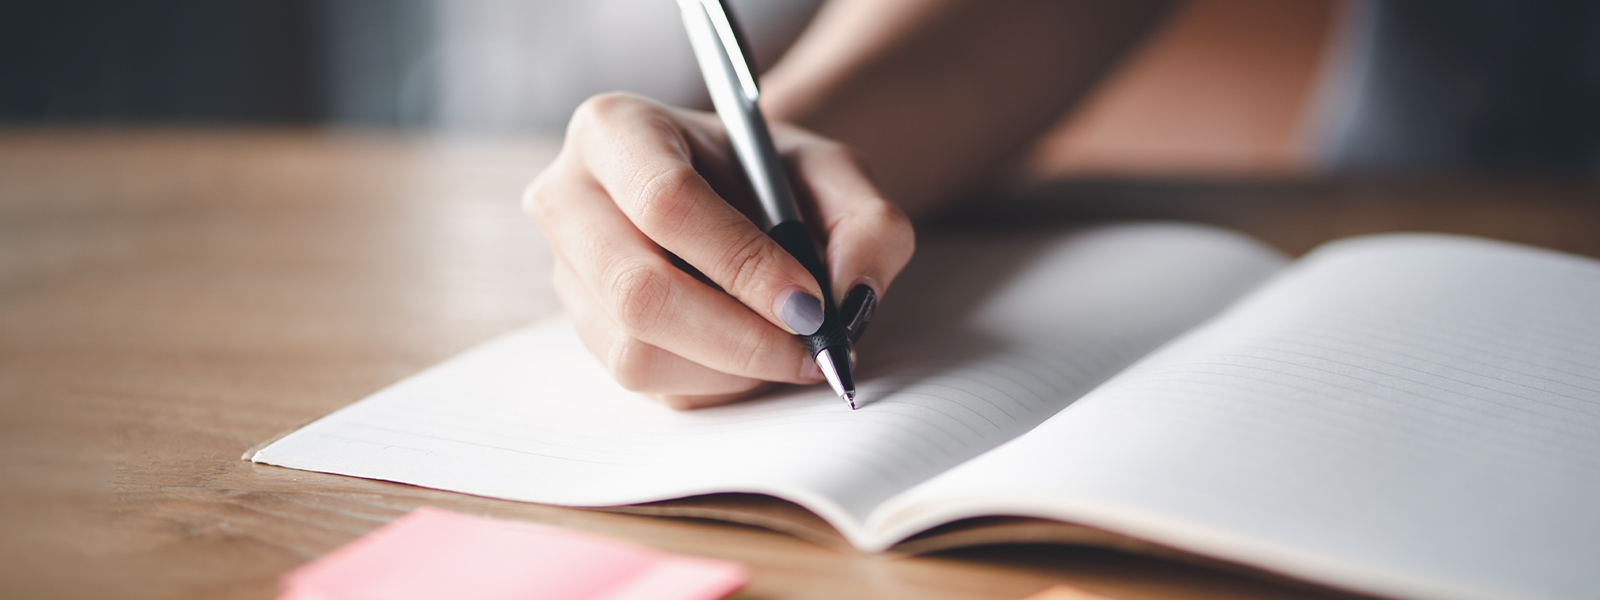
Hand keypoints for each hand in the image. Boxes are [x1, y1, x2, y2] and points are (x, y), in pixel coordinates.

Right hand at [523, 93, 913, 408]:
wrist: (735, 198)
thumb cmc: (773, 176)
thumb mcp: (834, 173)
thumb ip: (868, 223)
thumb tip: (851, 297)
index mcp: (615, 130)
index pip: (666, 202)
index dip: (742, 262)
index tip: (811, 302)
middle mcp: (568, 199)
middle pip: (637, 290)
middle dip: (737, 336)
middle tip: (810, 350)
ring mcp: (568, 274)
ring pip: (635, 352)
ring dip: (730, 369)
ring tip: (790, 349)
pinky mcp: (585, 333)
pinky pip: (646, 384)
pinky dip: (715, 384)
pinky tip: (754, 355)